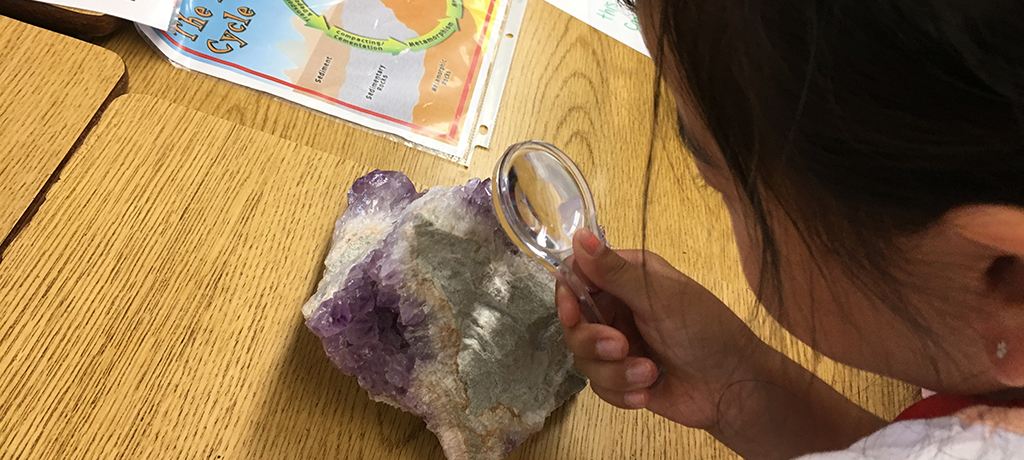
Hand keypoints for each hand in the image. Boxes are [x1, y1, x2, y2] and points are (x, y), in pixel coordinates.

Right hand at [558, 229, 764, 429]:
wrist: (735, 387)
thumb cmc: (706, 330)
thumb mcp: (660, 296)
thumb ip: (615, 271)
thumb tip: (578, 235)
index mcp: (627, 278)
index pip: (577, 277)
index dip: (567, 295)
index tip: (571, 314)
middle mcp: (618, 308)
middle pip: (574, 322)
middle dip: (593, 340)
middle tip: (622, 347)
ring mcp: (619, 345)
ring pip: (584, 358)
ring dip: (615, 371)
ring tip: (648, 373)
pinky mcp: (622, 378)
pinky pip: (599, 385)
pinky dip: (621, 391)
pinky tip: (646, 392)